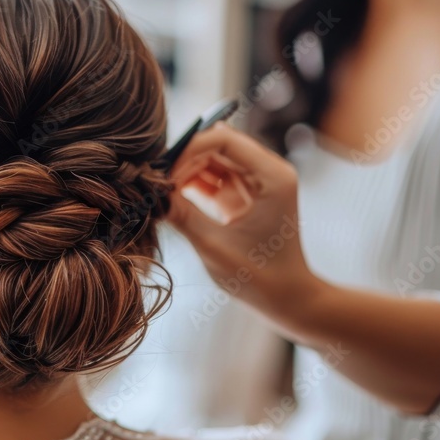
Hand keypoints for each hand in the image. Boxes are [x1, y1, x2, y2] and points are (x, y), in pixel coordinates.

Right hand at [166, 123, 321, 314]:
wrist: (288, 299)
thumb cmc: (260, 277)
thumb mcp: (215, 246)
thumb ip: (183, 216)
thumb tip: (151, 195)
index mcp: (272, 176)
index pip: (224, 140)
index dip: (190, 148)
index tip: (164, 171)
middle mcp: (268, 172)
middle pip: (217, 146)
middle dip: (185, 160)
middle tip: (156, 182)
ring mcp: (256, 183)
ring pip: (212, 161)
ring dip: (185, 172)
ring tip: (161, 190)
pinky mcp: (245, 197)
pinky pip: (213, 179)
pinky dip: (192, 184)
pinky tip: (171, 197)